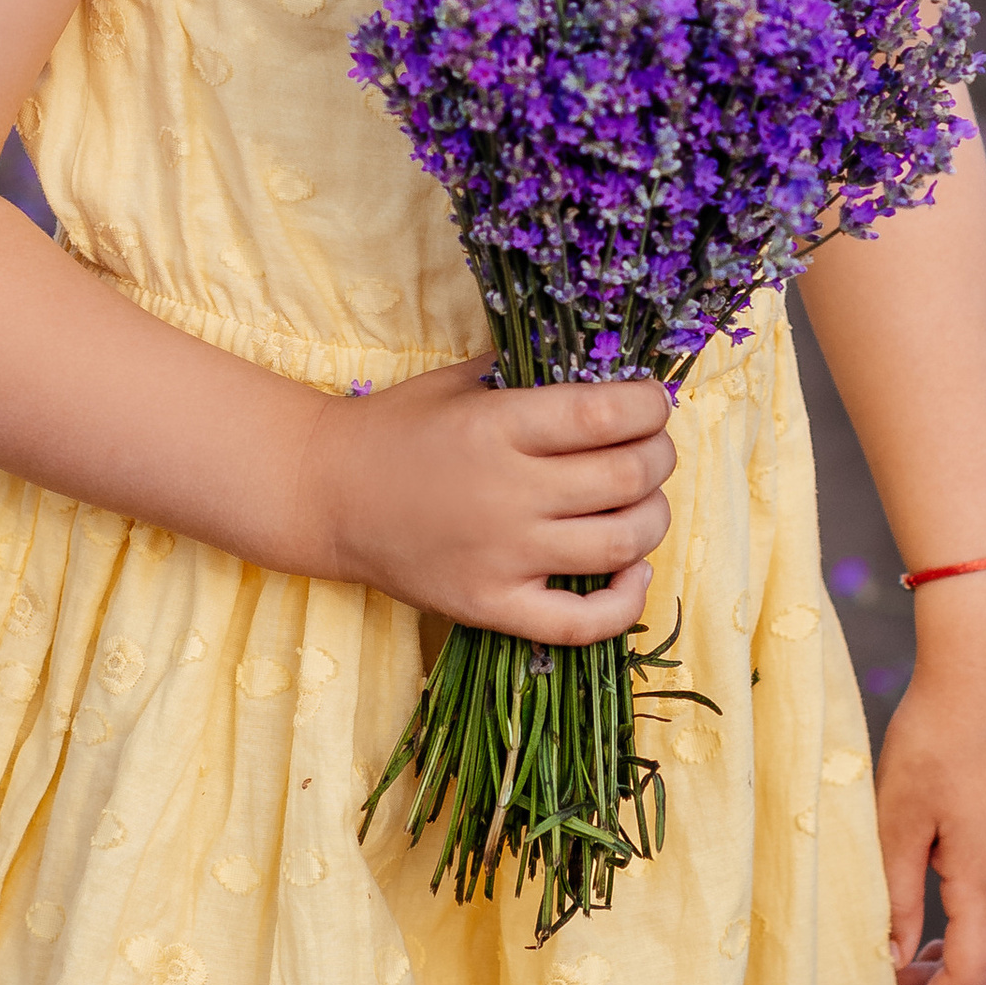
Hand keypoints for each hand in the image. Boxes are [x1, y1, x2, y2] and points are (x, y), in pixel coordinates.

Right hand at [303, 358, 674, 641]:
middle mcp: (506, 492)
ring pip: (622, 544)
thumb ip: (530, 366)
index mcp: (498, 426)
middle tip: (652, 448)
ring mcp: (502, 557)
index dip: (650, 406)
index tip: (651, 403)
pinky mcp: (490, 607)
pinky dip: (627, 601)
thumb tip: (605, 361)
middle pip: (628, 476)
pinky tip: (634, 572)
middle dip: (660, 456)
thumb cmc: (398, 429)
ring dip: (652, 518)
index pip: (608, 413)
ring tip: (641, 503)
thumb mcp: (461, 380)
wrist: (326, 494)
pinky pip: (582, 624)